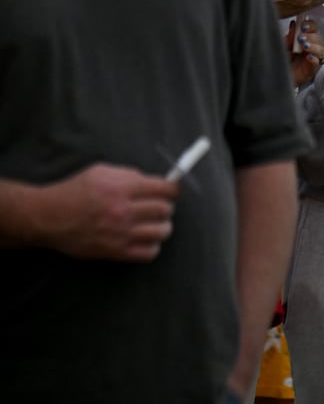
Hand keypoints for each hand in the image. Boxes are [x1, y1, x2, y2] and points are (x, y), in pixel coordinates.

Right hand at [37, 164, 180, 261]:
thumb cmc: (74, 191)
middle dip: (165, 206)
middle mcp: (123, 211)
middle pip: (166, 210)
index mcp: (122, 188)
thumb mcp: (102, 172)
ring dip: (161, 226)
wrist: (47, 217)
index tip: (172, 191)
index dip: (173, 189)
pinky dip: (151, 246)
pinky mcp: (115, 252)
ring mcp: (120, 233)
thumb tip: (156, 182)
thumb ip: (131, 175)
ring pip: (163, 231)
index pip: (166, 189)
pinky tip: (143, 239)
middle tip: (156, 207)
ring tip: (152, 224)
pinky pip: (149, 253)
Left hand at [286, 17, 323, 86]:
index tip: (303, 25)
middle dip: (311, 36)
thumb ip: (289, 36)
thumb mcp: (282, 45)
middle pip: (319, 38)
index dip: (310, 25)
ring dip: (313, 46)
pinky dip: (314, 59)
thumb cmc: (280, 58)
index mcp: (306, 38)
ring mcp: (314, 58)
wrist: (276, 75)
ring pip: (321, 50)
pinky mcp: (312, 69)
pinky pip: (318, 63)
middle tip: (301, 37)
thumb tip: (294, 24)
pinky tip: (308, 57)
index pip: (313, 28)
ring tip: (304, 46)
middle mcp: (312, 47)